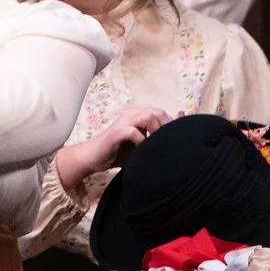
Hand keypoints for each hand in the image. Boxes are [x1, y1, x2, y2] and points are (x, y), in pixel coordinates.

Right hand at [55, 104, 170, 194]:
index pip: (162, 113)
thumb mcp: (141, 144)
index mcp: (138, 114)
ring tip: (155, 146)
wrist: (93, 158)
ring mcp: (123, 121)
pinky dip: (142, 141)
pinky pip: (134, 132)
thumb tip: (176, 134)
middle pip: (158, 112)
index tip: (174, 141)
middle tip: (166, 144)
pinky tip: (141, 151)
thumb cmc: (118, 152)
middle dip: (166, 129)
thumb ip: (155, 137)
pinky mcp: (116, 132)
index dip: (171, 126)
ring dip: (155, 132)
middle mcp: (131, 114)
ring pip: (148, 117)